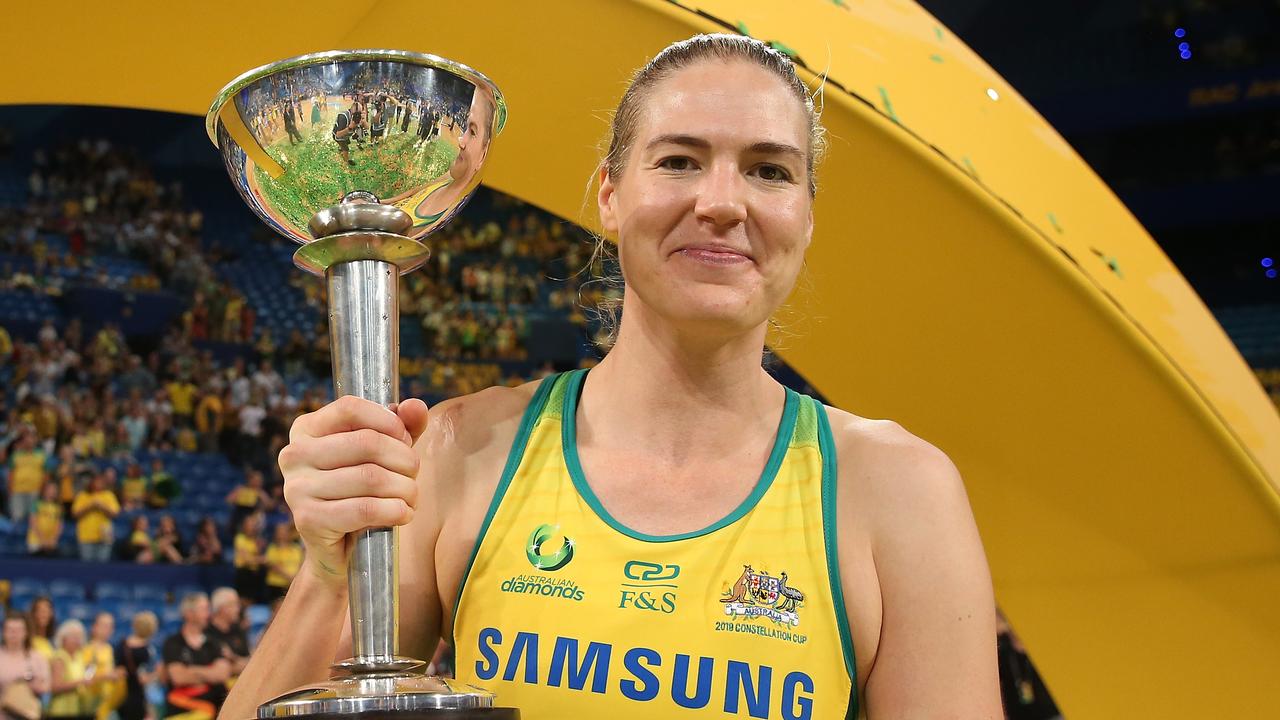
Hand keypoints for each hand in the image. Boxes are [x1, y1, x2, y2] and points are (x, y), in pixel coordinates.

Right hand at [279, 396, 428, 587]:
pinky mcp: (307, 519)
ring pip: (371, 477)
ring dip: (405, 488)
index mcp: (306, 429)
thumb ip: (401, 427)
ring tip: (411, 496)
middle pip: (367, 443)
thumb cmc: (362, 491)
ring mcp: (296, 488)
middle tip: (413, 474)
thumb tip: (416, 406)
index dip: (388, 421)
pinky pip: (365, 509)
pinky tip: (404, 513)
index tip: (406, 439)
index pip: (350, 408)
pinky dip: (396, 511)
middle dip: (404, 459)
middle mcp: (294, 454)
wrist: (339, 548)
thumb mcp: (383, 453)